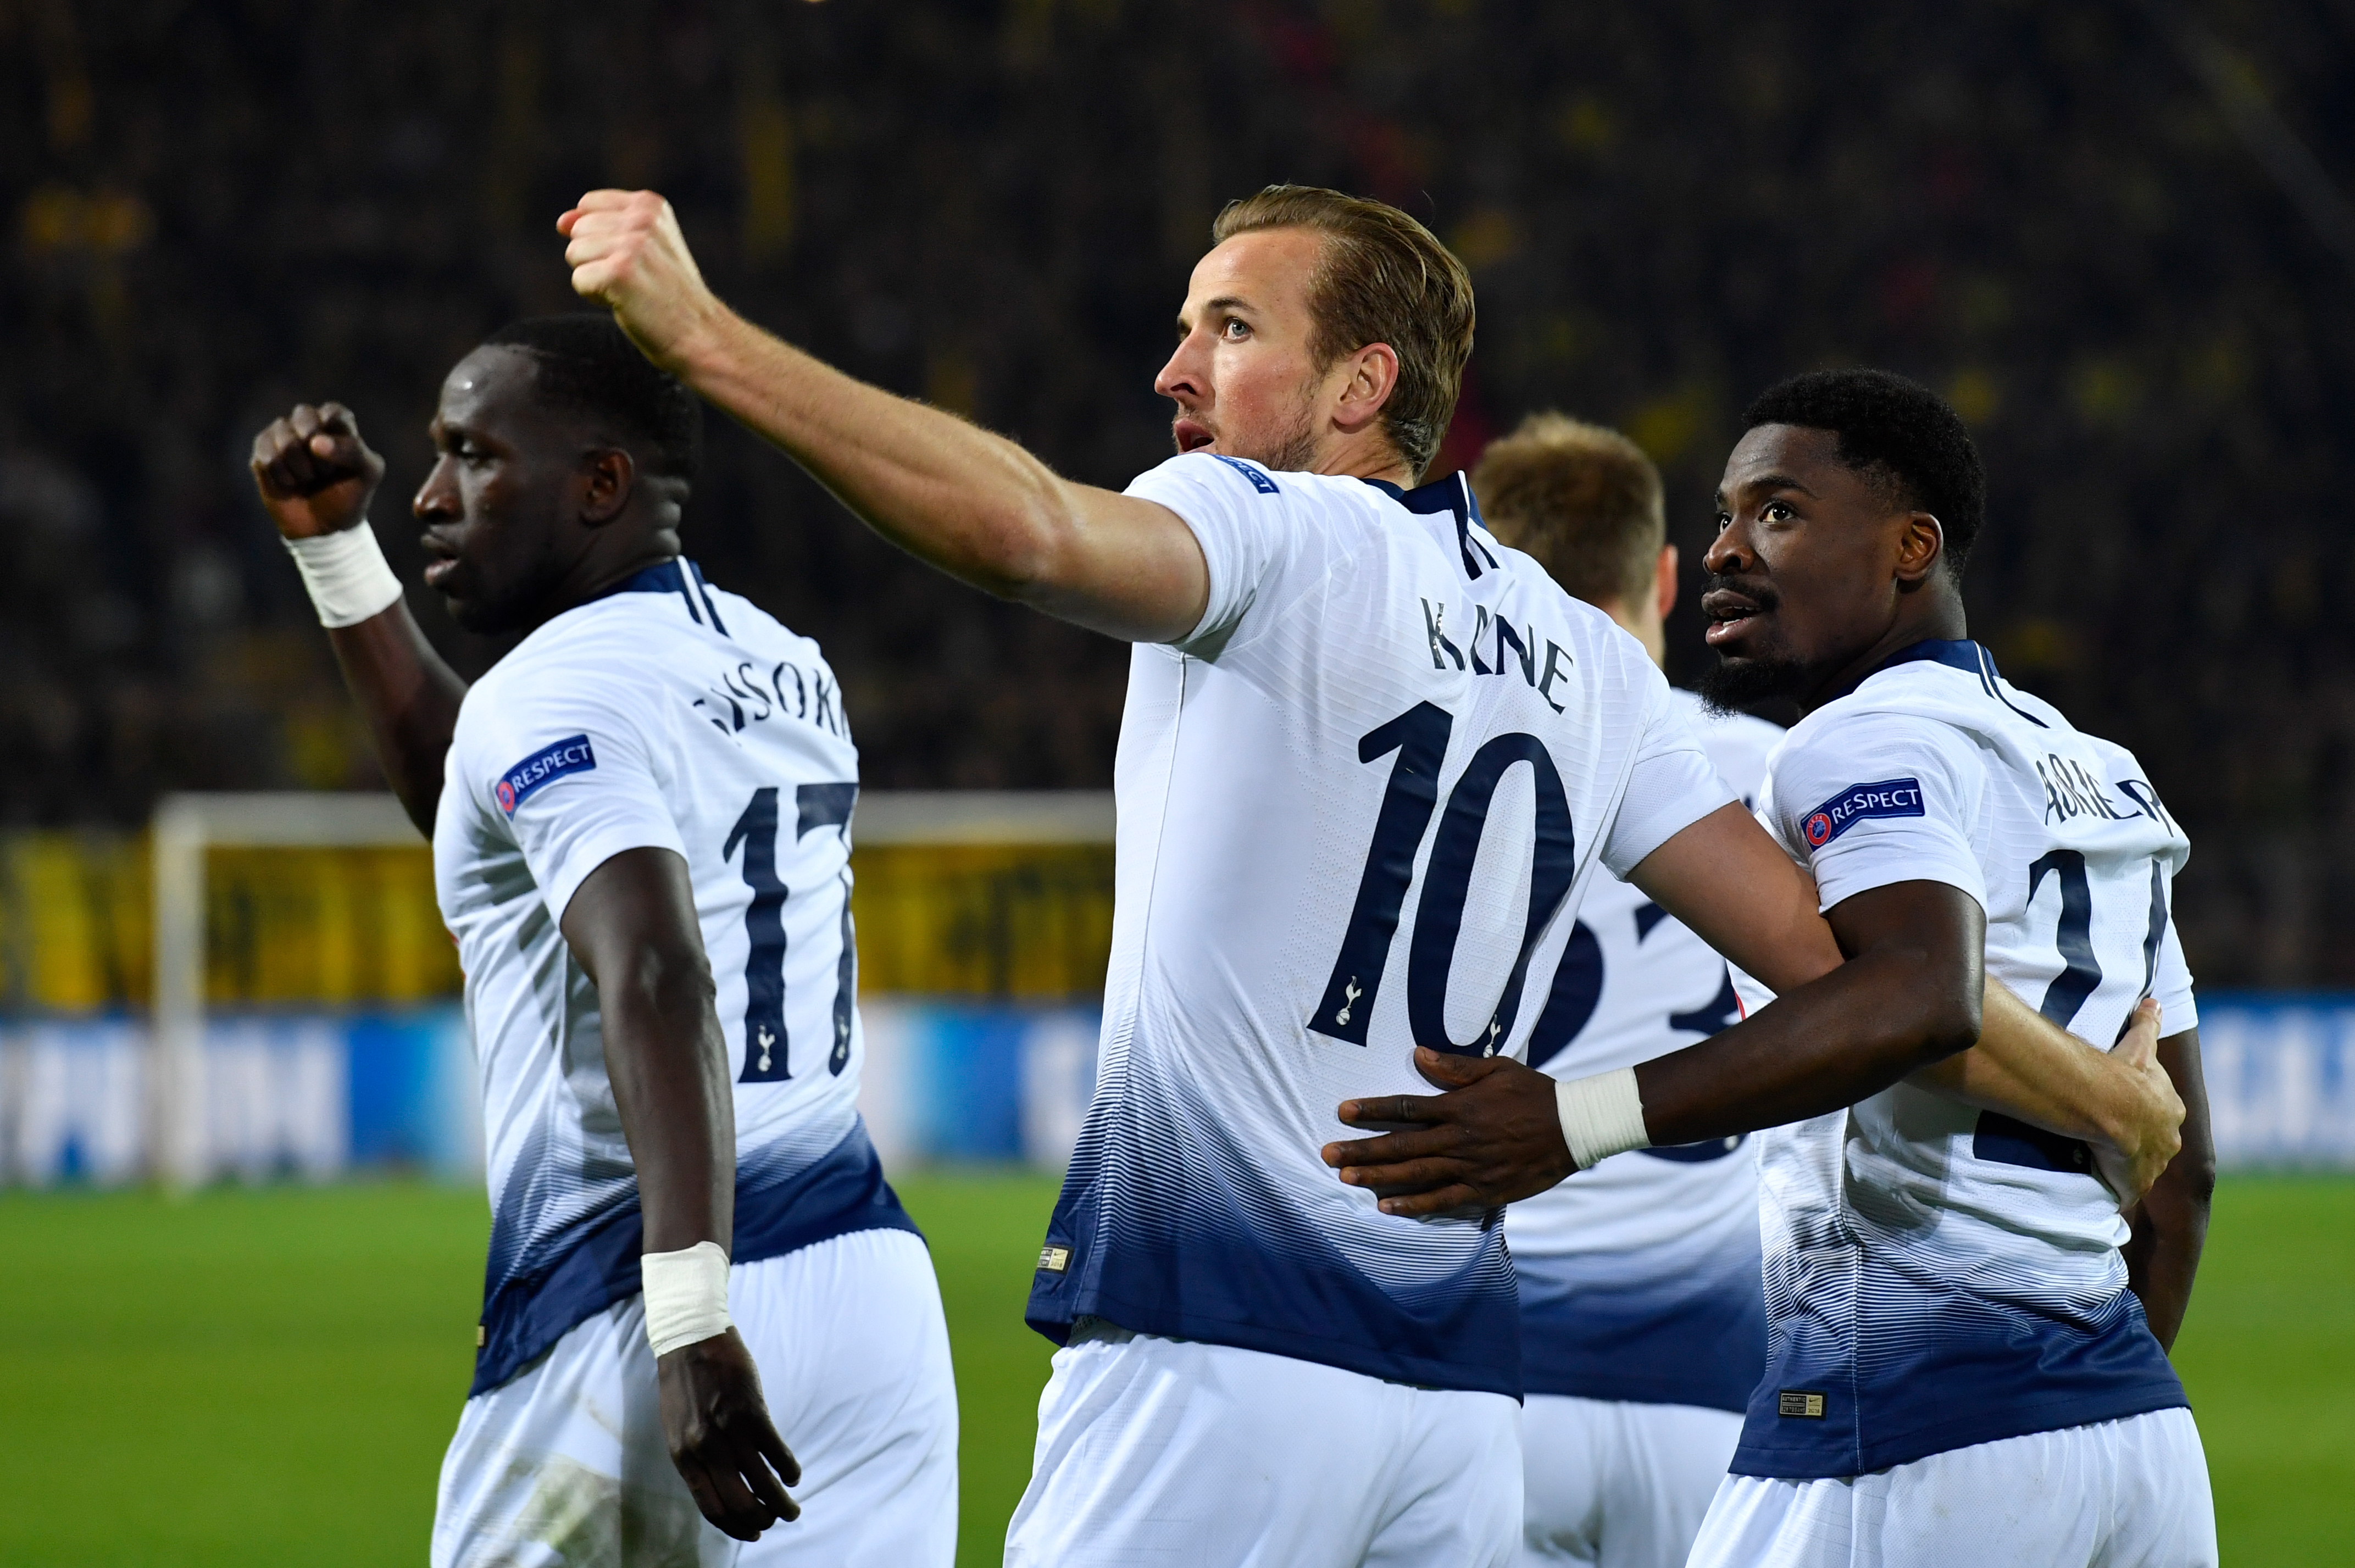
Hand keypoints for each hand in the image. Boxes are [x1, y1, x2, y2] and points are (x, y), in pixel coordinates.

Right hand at [248, 402, 383, 538]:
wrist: (323, 528)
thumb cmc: (349, 496)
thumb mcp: (368, 473)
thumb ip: (353, 450)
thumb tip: (313, 441)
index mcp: (337, 422)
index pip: (333, 412)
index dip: (335, 436)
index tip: (340, 460)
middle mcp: (308, 423)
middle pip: (304, 416)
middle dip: (316, 451)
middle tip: (325, 473)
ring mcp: (282, 434)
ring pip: (284, 438)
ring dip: (301, 468)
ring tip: (308, 479)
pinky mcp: (262, 451)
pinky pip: (267, 456)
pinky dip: (283, 476)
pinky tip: (290, 484)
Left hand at [558, 190, 723, 370]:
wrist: (699, 333)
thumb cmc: (668, 292)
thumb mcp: (643, 245)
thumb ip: (601, 225)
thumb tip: (561, 222)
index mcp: (650, 205)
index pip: (588, 206)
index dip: (598, 236)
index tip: (633, 258)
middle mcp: (642, 218)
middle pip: (578, 231)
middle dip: (595, 258)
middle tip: (634, 278)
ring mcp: (632, 245)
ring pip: (574, 254)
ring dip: (595, 278)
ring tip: (630, 290)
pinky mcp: (619, 273)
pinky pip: (579, 280)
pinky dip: (596, 298)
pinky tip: (626, 302)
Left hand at [656, 1328, 801, 1541]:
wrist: (690, 1339)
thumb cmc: (683, 1385)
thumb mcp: (678, 1429)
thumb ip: (695, 1459)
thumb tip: (719, 1488)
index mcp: (683, 1457)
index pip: (712, 1508)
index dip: (735, 1527)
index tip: (753, 1533)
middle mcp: (704, 1450)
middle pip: (739, 1502)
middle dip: (762, 1520)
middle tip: (777, 1520)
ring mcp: (729, 1432)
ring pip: (761, 1483)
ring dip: (781, 1502)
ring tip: (792, 1510)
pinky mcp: (752, 1412)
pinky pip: (775, 1452)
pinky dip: (788, 1469)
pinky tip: (793, 1475)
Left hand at [1319, 1047, 1575, 1217]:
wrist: (1574, 1128)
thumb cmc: (1534, 1093)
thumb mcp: (1497, 1068)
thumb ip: (1456, 1067)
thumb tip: (1418, 1054)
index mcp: (1460, 1106)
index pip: (1406, 1107)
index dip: (1372, 1109)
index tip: (1342, 1111)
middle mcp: (1459, 1138)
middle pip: (1401, 1145)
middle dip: (1361, 1148)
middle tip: (1327, 1154)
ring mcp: (1470, 1167)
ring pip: (1415, 1174)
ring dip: (1378, 1176)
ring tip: (1346, 1178)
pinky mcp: (1484, 1190)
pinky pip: (1442, 1200)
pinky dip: (1414, 1205)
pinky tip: (1387, 1207)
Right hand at [2091, 999, 2183, 1209]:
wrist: (2110, 1107)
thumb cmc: (2125, 1074)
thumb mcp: (2141, 1044)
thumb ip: (2148, 1024)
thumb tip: (2156, 1000)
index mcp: (2172, 1110)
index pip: (2162, 1112)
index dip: (2145, 1110)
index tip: (2127, 1108)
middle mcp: (2170, 1141)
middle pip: (2157, 1142)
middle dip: (2140, 1141)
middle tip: (2114, 1134)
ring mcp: (2153, 1165)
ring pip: (2142, 1166)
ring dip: (2127, 1163)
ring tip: (2103, 1156)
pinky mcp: (2134, 1184)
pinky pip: (2125, 1187)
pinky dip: (2116, 1184)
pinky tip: (2100, 1178)